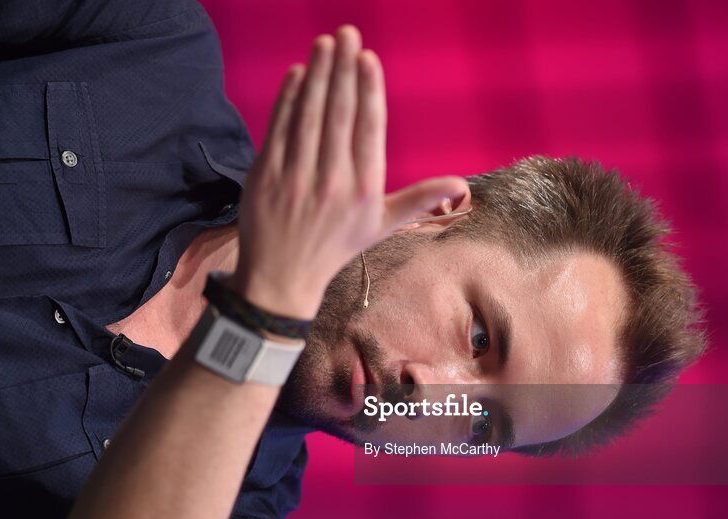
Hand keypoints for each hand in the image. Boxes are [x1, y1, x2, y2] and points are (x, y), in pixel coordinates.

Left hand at [229, 25, 468, 318]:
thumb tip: (461, 186)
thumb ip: (420, 200)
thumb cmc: (337, 246)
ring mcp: (296, 178)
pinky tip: (297, 73)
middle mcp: (331, 183)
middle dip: (343, 70)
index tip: (368, 59)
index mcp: (363, 191)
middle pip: (338, 115)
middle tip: (347, 33)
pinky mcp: (266, 175)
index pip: (368, 131)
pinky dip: (287, 99)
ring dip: (317, 75)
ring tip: (324, 43)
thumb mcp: (382, 226)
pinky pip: (279, 129)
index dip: (368, 92)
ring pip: (308, 116)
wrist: (283, 277)